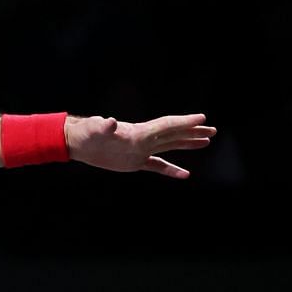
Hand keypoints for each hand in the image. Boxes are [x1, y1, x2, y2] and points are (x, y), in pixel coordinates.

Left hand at [66, 113, 216, 179]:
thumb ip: (104, 126)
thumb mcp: (95, 129)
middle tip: (212, 130)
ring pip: (170, 147)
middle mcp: (144, 139)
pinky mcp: (135, 162)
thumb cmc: (87, 133)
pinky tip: (185, 174)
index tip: (202, 118)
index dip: (184, 121)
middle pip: (174, 134)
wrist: (79, 143)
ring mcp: (141, 150)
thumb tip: (109, 121)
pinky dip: (171, 170)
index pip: (166, 125)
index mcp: (139, 131)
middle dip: (193, 132)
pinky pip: (157, 166)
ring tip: (206, 141)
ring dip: (188, 144)